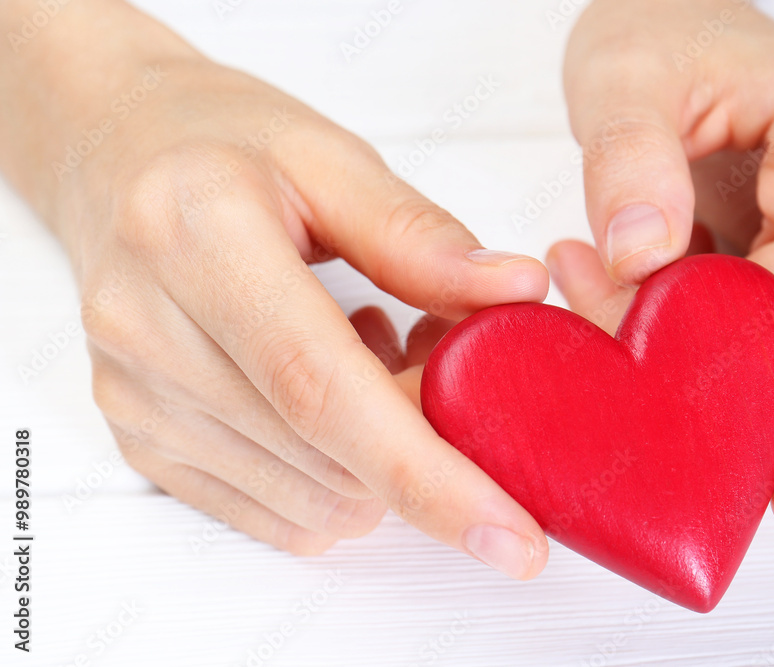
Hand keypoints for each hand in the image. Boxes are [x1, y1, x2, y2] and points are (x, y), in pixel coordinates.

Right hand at [1, 1, 548, 577]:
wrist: (113, 155)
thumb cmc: (222, 144)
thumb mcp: (329, 156)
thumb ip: (419, 237)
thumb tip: (517, 291)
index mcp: (197, 239)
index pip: (322, 389)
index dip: (426, 473)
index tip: (511, 533)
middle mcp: (148, 332)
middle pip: (327, 458)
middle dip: (427, 444)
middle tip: (443, 357)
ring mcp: (136, 398)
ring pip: (313, 500)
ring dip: (380, 457)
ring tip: (370, 351)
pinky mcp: (141, 440)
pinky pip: (275, 513)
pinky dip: (335, 474)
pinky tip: (325, 391)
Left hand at [552, 0, 773, 527]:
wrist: (669, 21)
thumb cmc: (657, 32)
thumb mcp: (622, 79)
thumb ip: (629, 161)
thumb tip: (644, 259)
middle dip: (729, 375)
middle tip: (617, 366)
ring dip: (702, 346)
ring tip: (600, 292)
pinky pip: (770, 316)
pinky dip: (702, 330)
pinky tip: (632, 298)